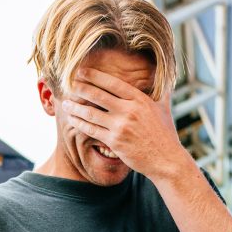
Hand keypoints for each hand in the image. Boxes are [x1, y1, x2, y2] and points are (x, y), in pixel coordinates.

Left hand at [61, 67, 185, 179]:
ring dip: (75, 107)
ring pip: (91, 113)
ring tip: (65, 103)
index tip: (81, 72)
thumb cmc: (164, 134)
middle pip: (98, 95)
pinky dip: (79, 123)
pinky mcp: (114, 141)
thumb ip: (160, 91)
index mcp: (140, 99)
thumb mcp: (164, 108)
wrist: (165, 160)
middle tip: (69, 84)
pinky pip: (92, 130)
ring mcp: (121, 126)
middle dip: (80, 88)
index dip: (94, 76)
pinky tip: (72, 119)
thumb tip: (163, 75)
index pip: (112, 83)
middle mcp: (129, 110)